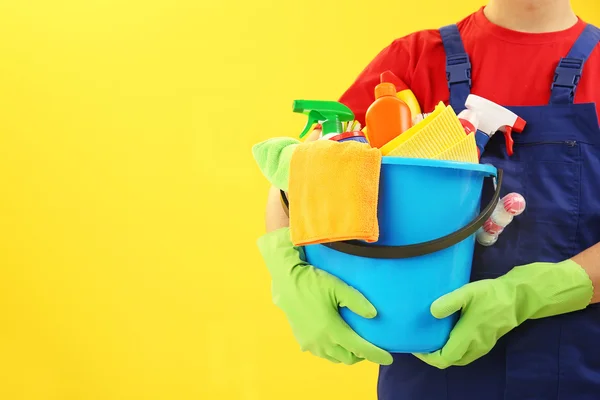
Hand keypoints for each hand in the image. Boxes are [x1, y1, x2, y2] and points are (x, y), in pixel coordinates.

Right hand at [257, 227, 392, 364]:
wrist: (286, 281)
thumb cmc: (313, 282)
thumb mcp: (337, 287)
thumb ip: (357, 301)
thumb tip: (374, 315)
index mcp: (332, 329)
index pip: (360, 348)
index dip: (376, 354)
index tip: (389, 358)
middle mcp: (321, 342)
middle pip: (348, 358)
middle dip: (361, 355)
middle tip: (368, 344)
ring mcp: (310, 343)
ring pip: (334, 358)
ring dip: (346, 354)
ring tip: (352, 342)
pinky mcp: (302, 340)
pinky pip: (321, 353)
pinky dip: (332, 351)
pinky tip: (333, 339)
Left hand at [414, 260, 591, 368]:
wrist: (519, 297)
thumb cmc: (492, 295)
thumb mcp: (468, 293)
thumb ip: (449, 302)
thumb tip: (432, 312)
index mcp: (468, 337)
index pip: (444, 358)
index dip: (427, 356)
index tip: (416, 346)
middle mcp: (475, 346)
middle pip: (450, 361)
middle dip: (434, 355)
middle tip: (421, 341)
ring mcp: (483, 346)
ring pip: (459, 358)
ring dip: (445, 353)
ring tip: (432, 338)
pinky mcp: (488, 341)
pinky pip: (467, 352)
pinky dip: (455, 349)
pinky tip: (449, 334)